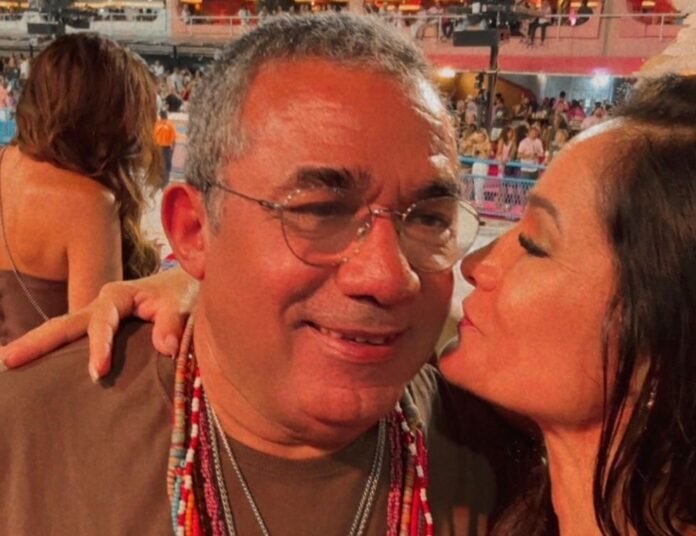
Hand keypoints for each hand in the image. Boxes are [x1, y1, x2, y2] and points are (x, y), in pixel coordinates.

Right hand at [0, 267, 197, 380]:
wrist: (187, 284)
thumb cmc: (184, 293)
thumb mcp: (182, 304)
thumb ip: (173, 323)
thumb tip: (166, 347)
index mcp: (118, 296)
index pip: (101, 323)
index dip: (98, 347)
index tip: (97, 373)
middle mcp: (101, 304)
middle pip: (63, 324)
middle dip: (37, 342)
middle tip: (9, 360)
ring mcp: (98, 316)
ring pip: (63, 331)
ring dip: (37, 345)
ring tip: (7, 362)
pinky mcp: (102, 328)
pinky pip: (74, 339)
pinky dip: (54, 351)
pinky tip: (37, 368)